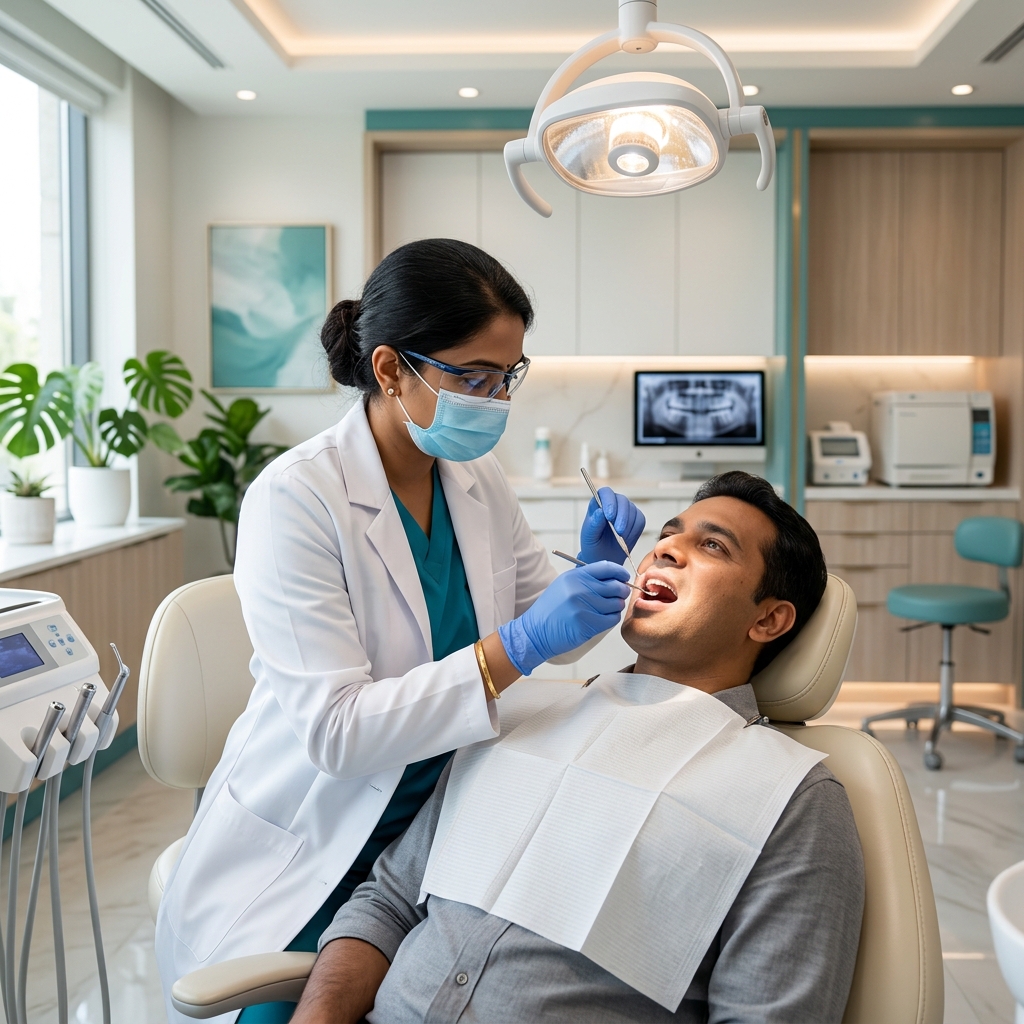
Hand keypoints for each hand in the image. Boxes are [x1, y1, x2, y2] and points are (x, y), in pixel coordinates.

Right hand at [498, 561, 629, 675]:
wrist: (536, 631)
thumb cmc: (551, 609)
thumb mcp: (564, 584)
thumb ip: (586, 578)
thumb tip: (613, 578)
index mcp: (575, 576)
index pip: (607, 568)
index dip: (620, 572)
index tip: (624, 577)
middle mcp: (580, 589)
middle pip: (616, 586)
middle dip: (622, 590)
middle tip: (619, 595)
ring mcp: (584, 607)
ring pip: (616, 604)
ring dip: (616, 606)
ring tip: (606, 609)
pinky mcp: (588, 624)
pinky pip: (612, 619)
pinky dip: (611, 618)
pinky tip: (603, 618)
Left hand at [579, 487, 645, 564]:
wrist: (604, 558)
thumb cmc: (593, 546)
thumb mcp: (589, 537)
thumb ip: (594, 524)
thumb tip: (600, 512)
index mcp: (598, 504)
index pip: (605, 493)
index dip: (609, 501)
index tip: (609, 516)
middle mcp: (613, 504)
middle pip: (622, 500)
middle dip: (622, 516)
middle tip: (618, 531)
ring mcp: (625, 511)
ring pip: (632, 510)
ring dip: (628, 525)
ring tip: (620, 538)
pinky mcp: (635, 520)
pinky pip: (640, 520)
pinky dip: (635, 530)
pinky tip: (626, 538)